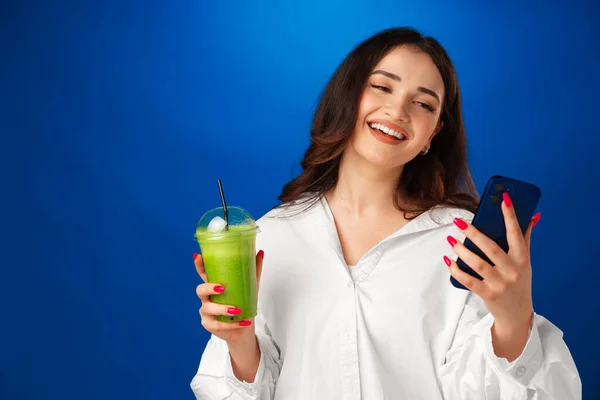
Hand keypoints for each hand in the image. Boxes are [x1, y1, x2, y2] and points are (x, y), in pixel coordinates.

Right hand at [193, 250, 263, 344]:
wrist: (243, 329)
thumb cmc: (243, 305)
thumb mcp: (250, 287)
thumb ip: (254, 271)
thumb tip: (260, 252)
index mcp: (214, 285)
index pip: (203, 273)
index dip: (199, 265)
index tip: (198, 256)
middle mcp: (207, 298)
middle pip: (200, 290)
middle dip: (209, 287)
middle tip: (222, 288)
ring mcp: (206, 311)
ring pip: (208, 308)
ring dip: (222, 309)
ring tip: (237, 310)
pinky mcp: (209, 324)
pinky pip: (218, 324)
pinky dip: (232, 324)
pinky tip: (242, 322)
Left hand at [444, 192, 540, 331]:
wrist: (517, 314)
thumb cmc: (519, 281)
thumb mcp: (525, 261)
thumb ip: (525, 238)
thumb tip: (533, 215)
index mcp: (522, 258)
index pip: (516, 233)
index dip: (510, 215)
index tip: (503, 198)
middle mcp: (512, 270)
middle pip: (491, 248)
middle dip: (474, 233)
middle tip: (459, 222)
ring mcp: (500, 283)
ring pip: (478, 264)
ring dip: (461, 250)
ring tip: (451, 239)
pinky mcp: (488, 294)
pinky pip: (469, 281)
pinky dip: (456, 270)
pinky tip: (448, 260)